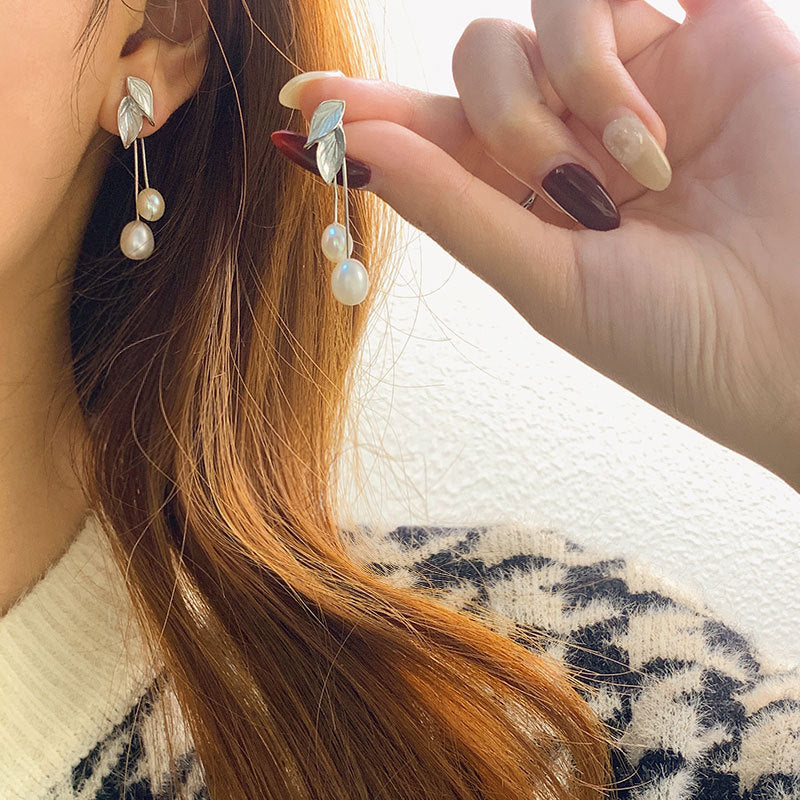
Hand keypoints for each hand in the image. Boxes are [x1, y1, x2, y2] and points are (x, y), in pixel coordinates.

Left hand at [285, 0, 799, 492]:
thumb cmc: (678, 338)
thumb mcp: (548, 283)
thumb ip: (454, 209)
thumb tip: (354, 149)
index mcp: (528, 200)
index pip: (432, 135)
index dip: (370, 113)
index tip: (304, 99)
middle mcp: (575, 137)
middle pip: (482, 64)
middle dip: (502, 117)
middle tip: (565, 187)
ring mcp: (642, 84)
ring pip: (548, 16)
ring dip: (568, 82)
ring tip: (636, 167)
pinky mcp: (717, 39)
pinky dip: (617, 28)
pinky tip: (650, 114)